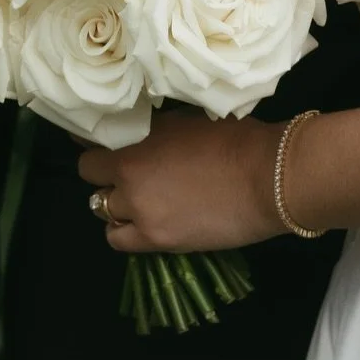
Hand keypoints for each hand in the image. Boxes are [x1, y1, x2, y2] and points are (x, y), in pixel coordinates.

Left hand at [78, 110, 283, 253]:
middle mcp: (128, 174)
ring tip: (143, 202)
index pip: (90, 146)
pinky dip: (125, 232)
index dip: (99, 150)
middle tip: (131, 176)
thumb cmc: (238, 140)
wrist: (270, 176)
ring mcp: (139, 209)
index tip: (110, 151)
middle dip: (108, 176)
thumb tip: (139, 132)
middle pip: (91, 178)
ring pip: (102, 209)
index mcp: (136, 140)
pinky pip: (118, 240)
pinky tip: (144, 225)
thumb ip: (155, 129)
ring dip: (119, 204)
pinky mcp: (155, 239)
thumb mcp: (187, 120)